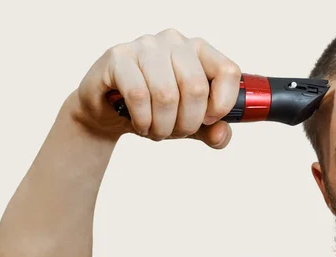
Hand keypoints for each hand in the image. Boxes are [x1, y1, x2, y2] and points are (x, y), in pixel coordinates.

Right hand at [73, 29, 240, 147]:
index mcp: (199, 51)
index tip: (209, 120)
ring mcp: (145, 46)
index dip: (223, 103)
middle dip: (187, 122)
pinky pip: (138, 95)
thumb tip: (221, 134)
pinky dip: (143, 119)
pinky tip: (141, 124)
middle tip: (176, 132)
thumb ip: (213, 131)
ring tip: (157, 131)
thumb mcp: (189, 124)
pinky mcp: (118, 57)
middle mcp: (174, 42)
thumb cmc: (153, 110)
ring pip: (166, 94)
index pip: (227, 71)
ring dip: (163, 125)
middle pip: (195, 87)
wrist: (108, 111)